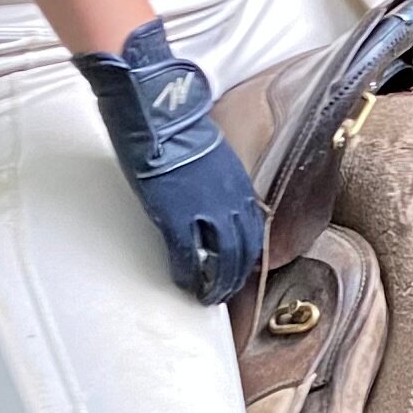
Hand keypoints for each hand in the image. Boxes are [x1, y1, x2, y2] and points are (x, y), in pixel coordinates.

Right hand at [75, 21, 263, 303]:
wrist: (160, 118)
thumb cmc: (178, 127)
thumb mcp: (209, 155)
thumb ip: (215, 178)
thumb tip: (207, 189)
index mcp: (238, 184)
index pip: (252, 228)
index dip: (248, 251)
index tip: (242, 263)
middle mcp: (230, 202)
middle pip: (243, 249)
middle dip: (236, 274)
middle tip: (226, 289)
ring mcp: (206, 214)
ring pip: (222, 260)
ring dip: (217, 282)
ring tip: (209, 295)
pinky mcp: (177, 221)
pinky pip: (188, 257)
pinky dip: (188, 275)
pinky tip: (185, 283)